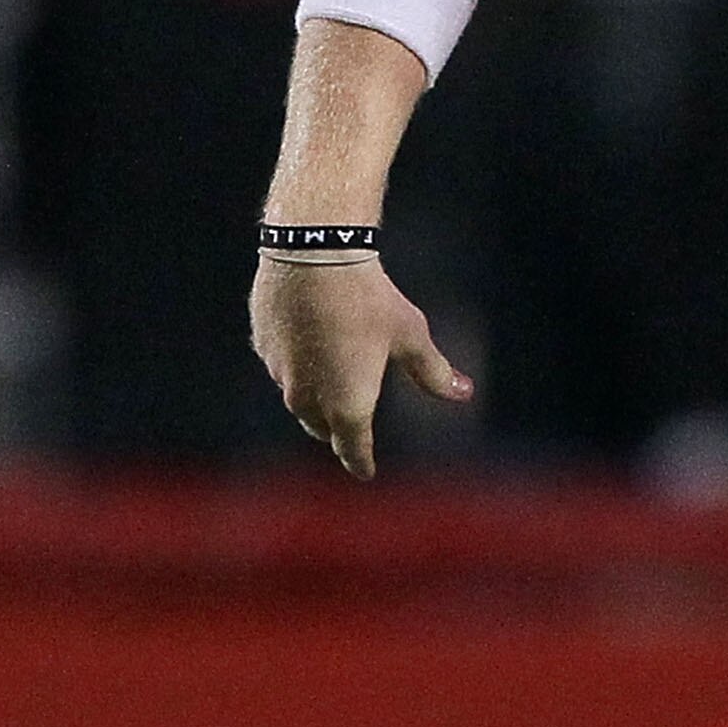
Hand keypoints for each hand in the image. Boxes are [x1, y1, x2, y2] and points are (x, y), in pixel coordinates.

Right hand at [250, 258, 471, 480]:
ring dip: (313, 399)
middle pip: (321, 427)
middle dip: (336, 431)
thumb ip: (434, 371)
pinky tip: (307, 347)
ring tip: (329, 388)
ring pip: (297, 399)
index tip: (365, 471)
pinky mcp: (263, 345)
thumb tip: (464, 393)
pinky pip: (280, 367)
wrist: (314, 254)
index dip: (361, 461)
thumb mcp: (410, 336)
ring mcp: (280, 372)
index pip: (353, 448)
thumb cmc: (368, 299)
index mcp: (347, 404)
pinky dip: (295, 365)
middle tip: (348, 433)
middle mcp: (308, 397)